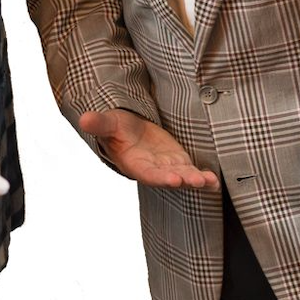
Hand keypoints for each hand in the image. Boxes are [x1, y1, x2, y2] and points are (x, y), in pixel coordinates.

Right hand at [79, 109, 218, 189]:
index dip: (160, 177)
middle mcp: (153, 169)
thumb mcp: (109, 123)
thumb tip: (84, 118)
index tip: (173, 179)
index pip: (148, 173)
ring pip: (183, 175)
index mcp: (135, 163)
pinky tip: (215, 180)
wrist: (129, 130)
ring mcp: (168, 166)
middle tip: (194, 180)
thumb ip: (99, 123)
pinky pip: (192, 170)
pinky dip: (204, 177)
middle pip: (169, 176)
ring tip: (208, 181)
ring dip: (196, 179)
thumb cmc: (117, 128)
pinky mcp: (179, 161)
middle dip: (182, 179)